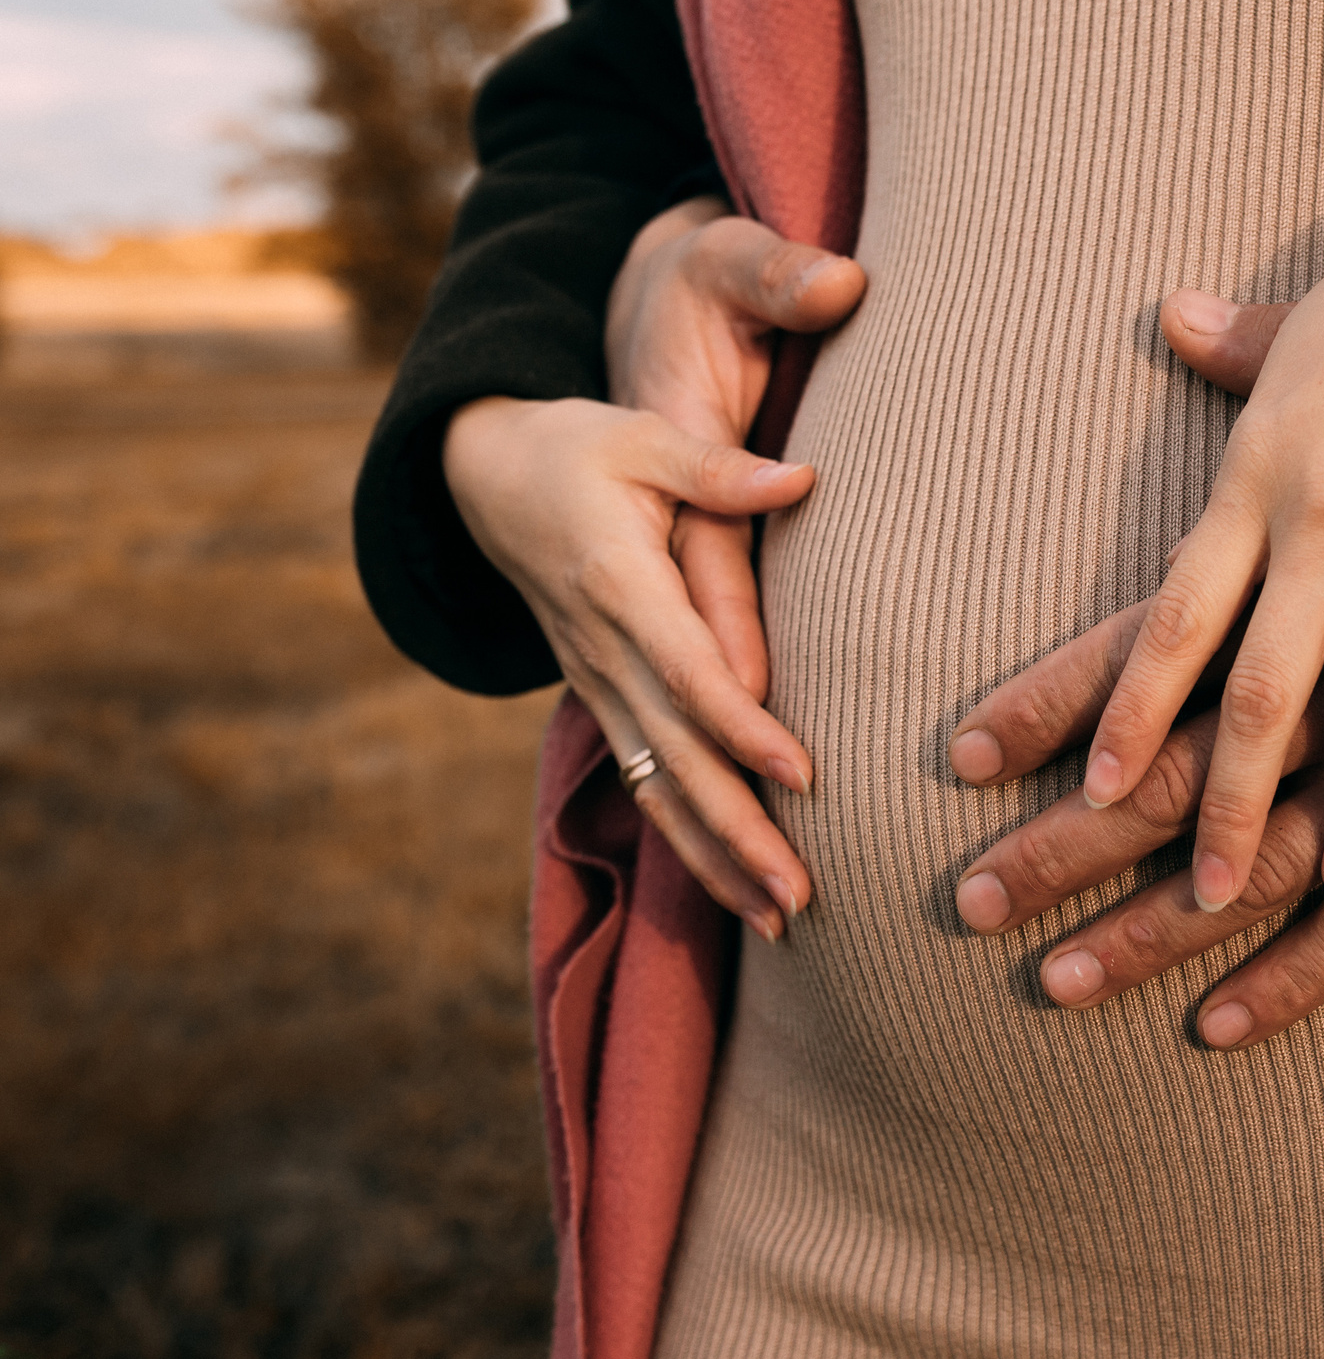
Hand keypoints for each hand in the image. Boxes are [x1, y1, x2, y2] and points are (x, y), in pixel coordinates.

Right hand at [441, 199, 863, 937]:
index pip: (689, 672)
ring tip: (781, 921)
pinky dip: (690, 843)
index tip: (805, 775)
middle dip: (739, 831)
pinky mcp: (604, 701)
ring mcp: (599, 686)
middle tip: (801, 895)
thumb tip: (802, 479)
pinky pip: (647, 785)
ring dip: (717, 859)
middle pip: (677, 757)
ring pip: (658, 789)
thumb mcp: (640, 438)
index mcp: (620, 586)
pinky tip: (738, 891)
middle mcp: (604, 653)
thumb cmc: (577, 447)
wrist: (483, 477)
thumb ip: (717, 470)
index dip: (743, 726)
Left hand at [1076, 105, 1323, 918]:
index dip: (1120, 716)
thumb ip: (1234, 349)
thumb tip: (1168, 315)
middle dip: (1213, 803)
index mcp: (1255, 474)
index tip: (1072, 796)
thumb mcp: (1305, 323)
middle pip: (1254, 687)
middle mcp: (1322, 515)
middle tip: (1193, 893)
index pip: (1165, 619)